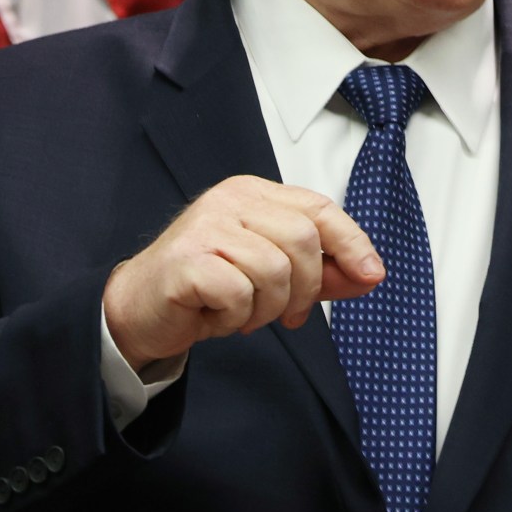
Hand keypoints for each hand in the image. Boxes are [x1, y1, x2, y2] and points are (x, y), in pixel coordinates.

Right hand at [102, 175, 382, 370]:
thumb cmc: (206, 288)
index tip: (371, 274)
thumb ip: (320, 272)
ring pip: (275, 270)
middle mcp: (230, 201)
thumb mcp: (272, 276)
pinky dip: (235, 317)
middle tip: (286, 313)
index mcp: (253, 194)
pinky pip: (239, 292)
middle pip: (303, 240)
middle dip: (305, 289)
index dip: (351, 242)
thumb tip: (371, 273)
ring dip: (267, 308)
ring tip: (243, 312)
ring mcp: (205, 226)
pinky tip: (216, 315)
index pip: (319, 208)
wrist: (141, 310)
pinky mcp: (187, 260)